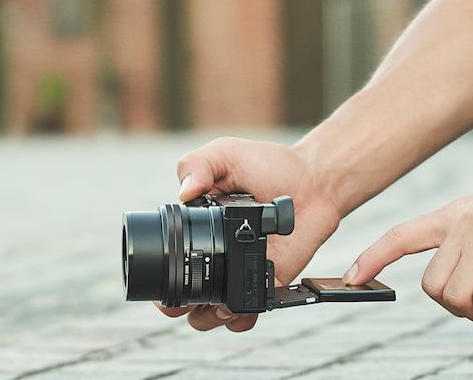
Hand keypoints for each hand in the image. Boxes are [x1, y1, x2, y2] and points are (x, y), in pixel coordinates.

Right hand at [157, 137, 340, 330]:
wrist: (314, 181)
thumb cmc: (269, 165)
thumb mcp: (226, 154)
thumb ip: (198, 163)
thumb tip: (184, 191)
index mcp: (198, 227)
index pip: (168, 257)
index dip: (159, 272)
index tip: (161, 274)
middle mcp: (215, 253)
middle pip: (181, 295)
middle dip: (175, 305)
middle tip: (184, 299)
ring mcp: (239, 270)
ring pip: (210, 312)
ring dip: (206, 316)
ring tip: (217, 304)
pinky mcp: (266, 282)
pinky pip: (247, 310)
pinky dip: (240, 318)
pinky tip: (240, 308)